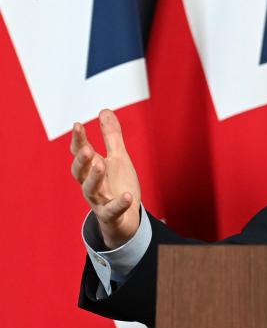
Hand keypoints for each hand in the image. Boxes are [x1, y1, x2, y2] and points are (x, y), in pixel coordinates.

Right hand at [70, 109, 141, 248]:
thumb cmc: (118, 184)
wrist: (125, 217)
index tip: (77, 125)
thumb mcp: (118, 157)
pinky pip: (112, 210)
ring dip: (94, 177)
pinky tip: (127, 196)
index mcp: (92, 168)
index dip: (78, 140)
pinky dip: (119, 203)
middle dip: (81, 159)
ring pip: (90, 190)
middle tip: (86, 147)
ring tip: (101, 164)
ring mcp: (99, 200)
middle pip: (80, 172)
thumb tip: (104, 110)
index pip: (81, 152)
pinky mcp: (110, 215)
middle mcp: (91, 184)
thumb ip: (111, 136)